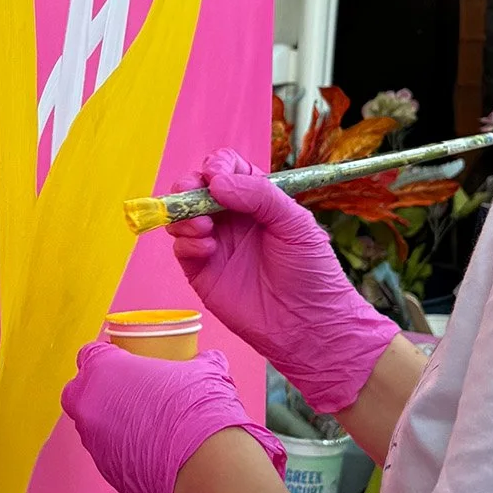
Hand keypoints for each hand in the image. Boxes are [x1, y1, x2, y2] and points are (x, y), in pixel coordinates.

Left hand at [61, 341, 285, 492]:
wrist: (204, 465)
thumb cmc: (196, 407)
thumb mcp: (202, 370)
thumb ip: (198, 361)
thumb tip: (208, 360)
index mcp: (103, 370)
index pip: (89, 355)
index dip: (106, 357)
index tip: (123, 361)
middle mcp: (90, 406)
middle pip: (79, 393)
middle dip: (95, 392)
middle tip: (127, 393)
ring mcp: (95, 443)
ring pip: (91, 428)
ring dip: (110, 425)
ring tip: (145, 426)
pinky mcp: (108, 474)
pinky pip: (109, 456)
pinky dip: (124, 453)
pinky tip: (152, 452)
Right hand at [169, 147, 396, 413]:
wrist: (310, 326)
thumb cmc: (312, 270)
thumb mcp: (295, 222)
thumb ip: (258, 194)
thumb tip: (215, 182)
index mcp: (255, 199)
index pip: (226, 168)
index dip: (217, 166)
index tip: (216, 176)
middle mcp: (231, 218)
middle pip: (196, 188)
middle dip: (189, 186)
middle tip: (197, 196)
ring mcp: (215, 245)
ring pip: (182, 216)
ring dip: (184, 214)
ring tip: (204, 228)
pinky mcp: (203, 273)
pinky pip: (181, 248)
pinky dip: (186, 242)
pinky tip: (207, 249)